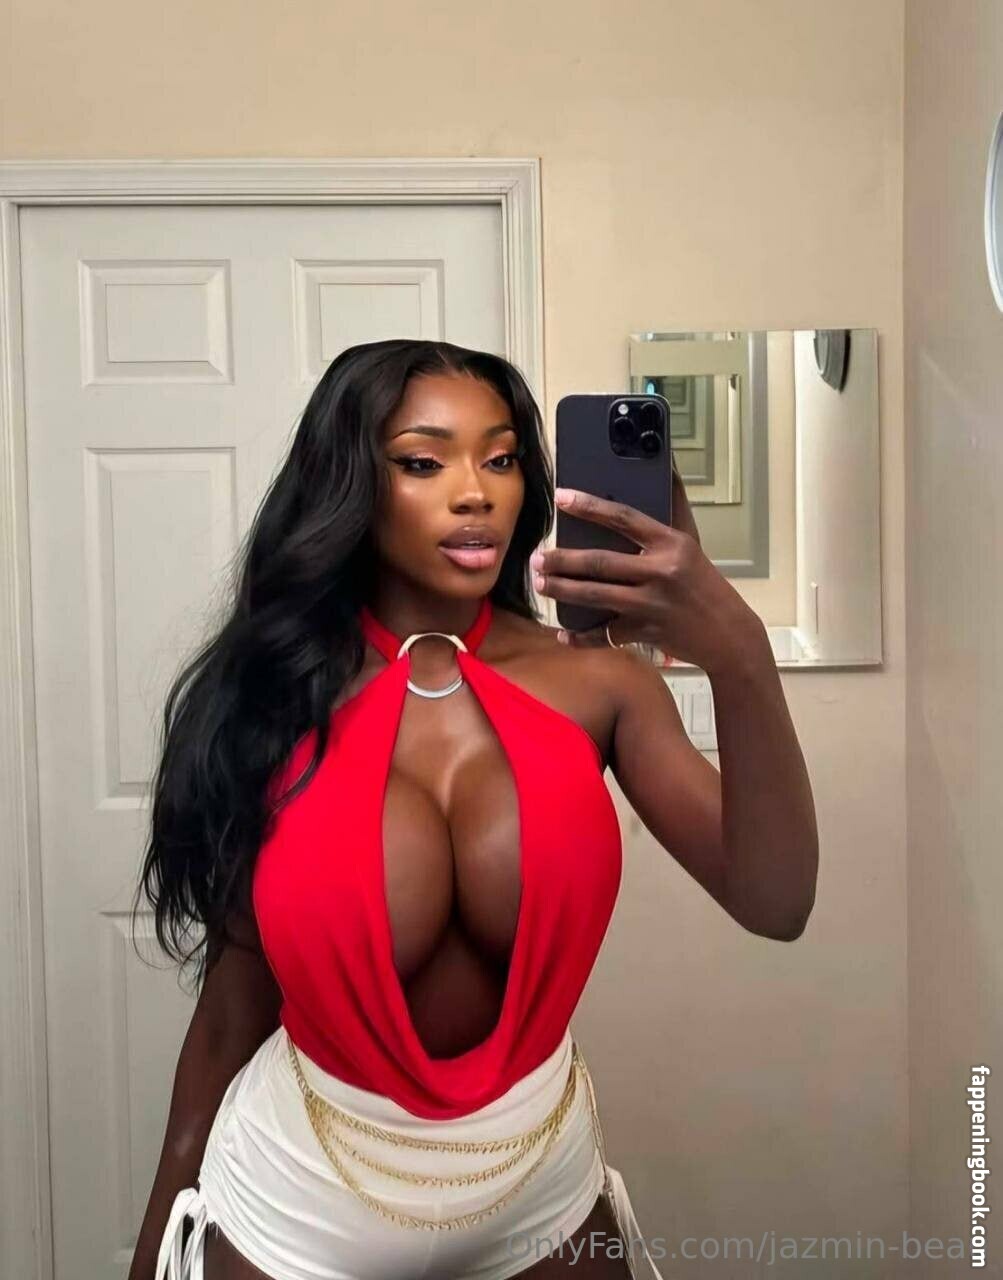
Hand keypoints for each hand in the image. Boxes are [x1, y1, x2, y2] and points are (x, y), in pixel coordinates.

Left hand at [532, 487, 768, 672]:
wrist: (729, 634)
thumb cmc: (704, 583)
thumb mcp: (691, 543)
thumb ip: (674, 505)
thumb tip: (664, 462)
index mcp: (670, 543)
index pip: (624, 518)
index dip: (589, 507)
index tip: (562, 498)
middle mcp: (661, 571)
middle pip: (600, 562)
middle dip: (562, 560)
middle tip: (536, 557)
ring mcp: (652, 604)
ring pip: (596, 595)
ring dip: (562, 589)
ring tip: (540, 582)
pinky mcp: (646, 632)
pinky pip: (605, 634)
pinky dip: (581, 637)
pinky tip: (562, 634)